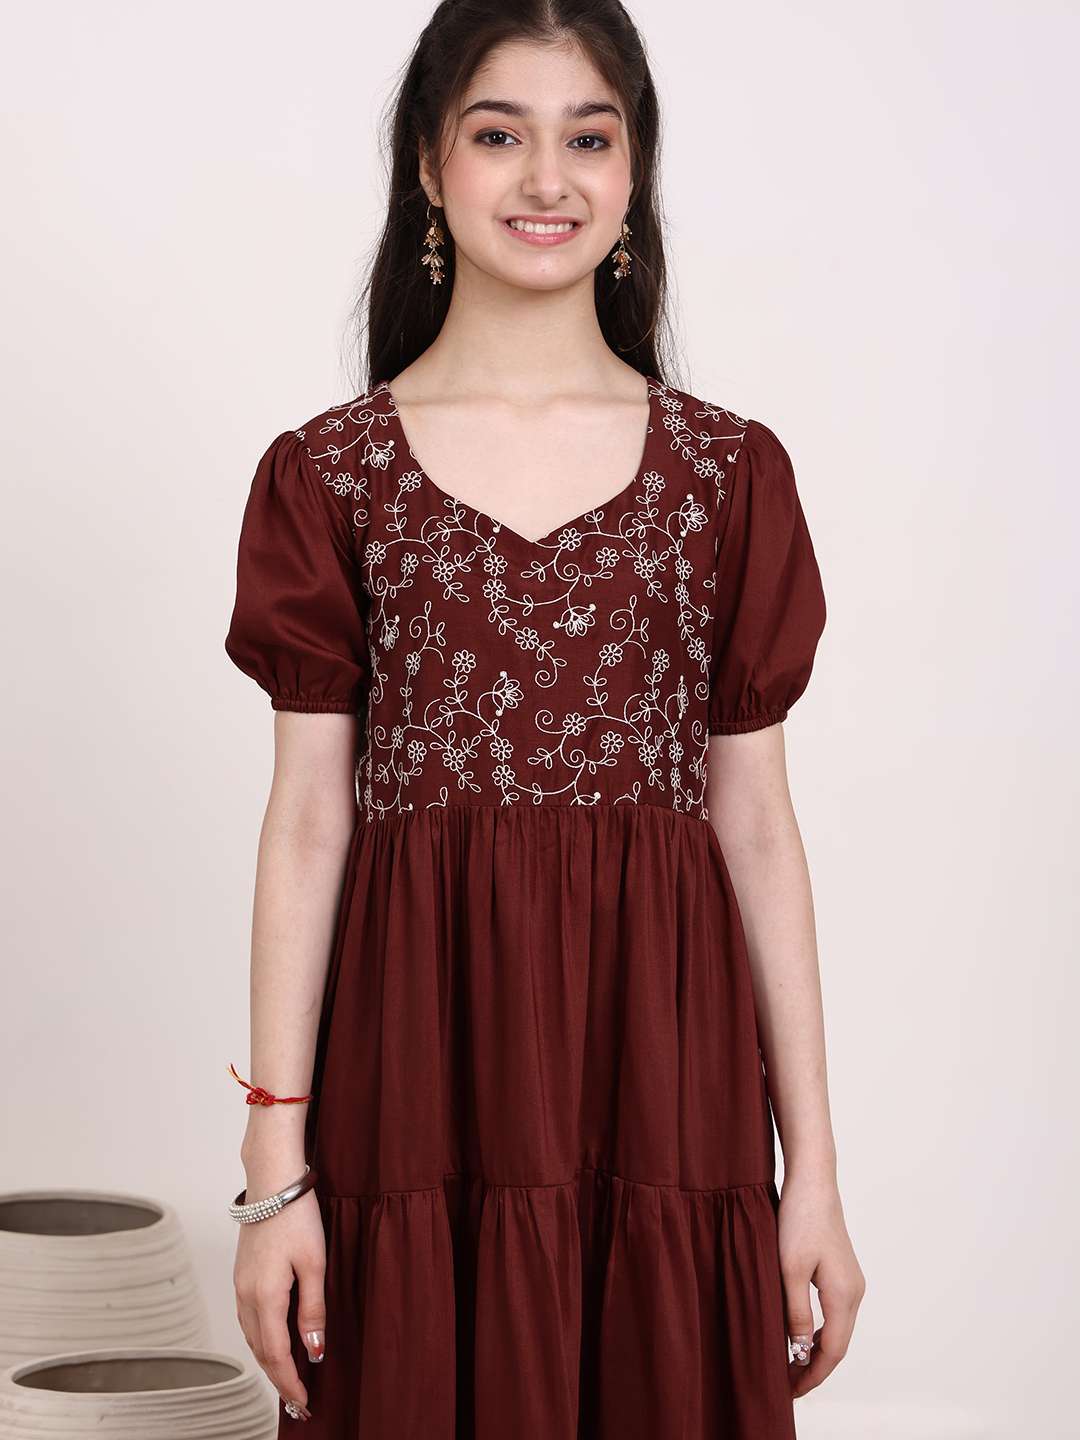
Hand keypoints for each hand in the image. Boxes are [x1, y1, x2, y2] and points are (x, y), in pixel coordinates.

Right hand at [233, 1183, 326, 1421]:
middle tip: (298, 1402)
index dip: (290, 1382)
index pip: (276, 1354)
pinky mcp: (241, 1275)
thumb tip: (314, 1351)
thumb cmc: (297, 1216)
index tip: (304, 1403)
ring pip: (251, 1337)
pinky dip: (261, 1339)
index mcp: (264, 1297)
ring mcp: (240, 1285)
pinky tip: (274, 1342)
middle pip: (260, 1351)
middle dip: (278, 1378)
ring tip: (288, 1378)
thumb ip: (313, 1310)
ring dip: (268, 1360)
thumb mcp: (314, 1263)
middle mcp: (245, 1296)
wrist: (272, 1181)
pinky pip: (248, 1320)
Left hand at [776, 1169, 865, 1398]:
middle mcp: (855, 1292)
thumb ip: (794, 1312)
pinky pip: (835, 1314)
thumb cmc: (799, 1220)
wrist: (813, 1182)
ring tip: (791, 1366)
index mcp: (844, 1295)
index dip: (812, 1376)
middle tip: (787, 1386)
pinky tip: (801, 1336)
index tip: (790, 1393)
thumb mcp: (789, 1269)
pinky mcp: (844, 1273)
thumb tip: (798, 1351)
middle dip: (814, 1369)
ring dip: (817, 1351)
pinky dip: (820, 1332)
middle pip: (838, 1345)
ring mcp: (852, 1282)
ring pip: (838, 1330)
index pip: (831, 1351)